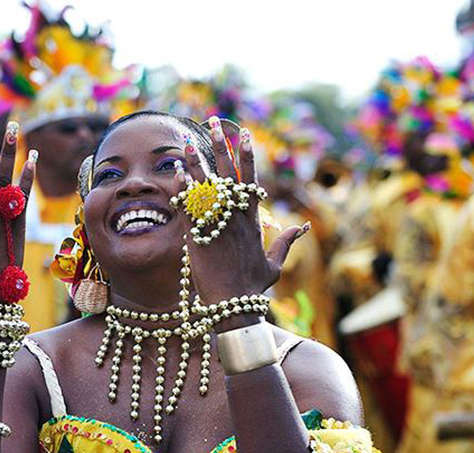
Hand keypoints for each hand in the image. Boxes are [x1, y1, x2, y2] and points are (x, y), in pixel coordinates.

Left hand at [174, 117, 308, 305]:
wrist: (233, 305)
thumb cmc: (252, 287)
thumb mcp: (274, 264)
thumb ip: (286, 242)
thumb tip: (303, 227)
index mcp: (252, 221)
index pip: (249, 180)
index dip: (246, 155)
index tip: (243, 134)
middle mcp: (235, 218)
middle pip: (229, 174)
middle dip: (222, 146)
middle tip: (215, 122)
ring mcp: (215, 226)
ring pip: (206, 187)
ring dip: (198, 162)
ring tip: (190, 141)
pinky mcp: (197, 237)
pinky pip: (188, 207)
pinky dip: (182, 189)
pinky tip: (176, 171)